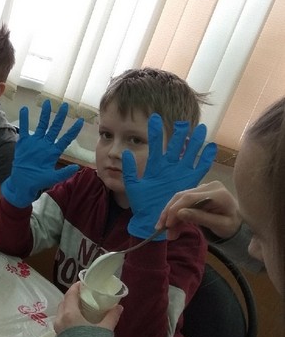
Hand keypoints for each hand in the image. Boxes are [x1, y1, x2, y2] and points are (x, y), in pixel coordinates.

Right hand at [0, 102, 83, 207]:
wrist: (22, 182)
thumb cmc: (38, 181)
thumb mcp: (52, 178)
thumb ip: (63, 173)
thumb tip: (76, 168)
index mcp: (54, 152)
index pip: (65, 139)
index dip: (73, 130)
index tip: (80, 121)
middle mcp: (45, 144)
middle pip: (54, 128)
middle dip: (60, 117)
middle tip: (65, 106)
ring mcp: (35, 142)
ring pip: (41, 125)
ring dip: (44, 115)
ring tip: (47, 103)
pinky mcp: (24, 142)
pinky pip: (24, 129)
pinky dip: (24, 119)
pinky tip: (25, 109)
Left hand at [54, 283, 122, 334]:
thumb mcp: (105, 330)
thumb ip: (111, 316)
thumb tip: (119, 306)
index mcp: (69, 314)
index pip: (70, 294)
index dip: (76, 287)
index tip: (83, 283)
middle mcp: (60, 320)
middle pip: (64, 302)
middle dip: (72, 297)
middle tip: (84, 295)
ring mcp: (58, 330)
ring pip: (61, 312)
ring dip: (69, 307)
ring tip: (82, 307)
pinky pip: (61, 322)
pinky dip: (68, 317)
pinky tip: (78, 321)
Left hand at [123, 114, 217, 239]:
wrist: (152, 219)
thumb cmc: (142, 203)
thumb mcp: (133, 186)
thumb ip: (131, 171)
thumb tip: (125, 153)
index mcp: (154, 165)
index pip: (155, 144)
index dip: (155, 131)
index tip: (154, 117)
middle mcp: (168, 166)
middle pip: (175, 146)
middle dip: (179, 133)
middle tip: (182, 121)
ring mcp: (180, 173)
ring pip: (189, 153)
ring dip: (194, 142)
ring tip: (200, 129)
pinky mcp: (189, 181)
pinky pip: (200, 168)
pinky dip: (206, 158)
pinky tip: (212, 147)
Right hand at [158, 181, 240, 240]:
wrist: (239, 222)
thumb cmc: (233, 225)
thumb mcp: (220, 225)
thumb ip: (201, 218)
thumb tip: (179, 213)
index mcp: (217, 193)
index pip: (189, 198)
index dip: (175, 210)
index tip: (167, 225)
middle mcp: (208, 187)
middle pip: (182, 197)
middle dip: (169, 213)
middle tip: (161, 229)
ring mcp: (202, 188)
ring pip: (179, 199)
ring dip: (170, 214)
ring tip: (166, 230)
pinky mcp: (197, 193)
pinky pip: (182, 202)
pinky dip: (175, 214)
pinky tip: (171, 225)